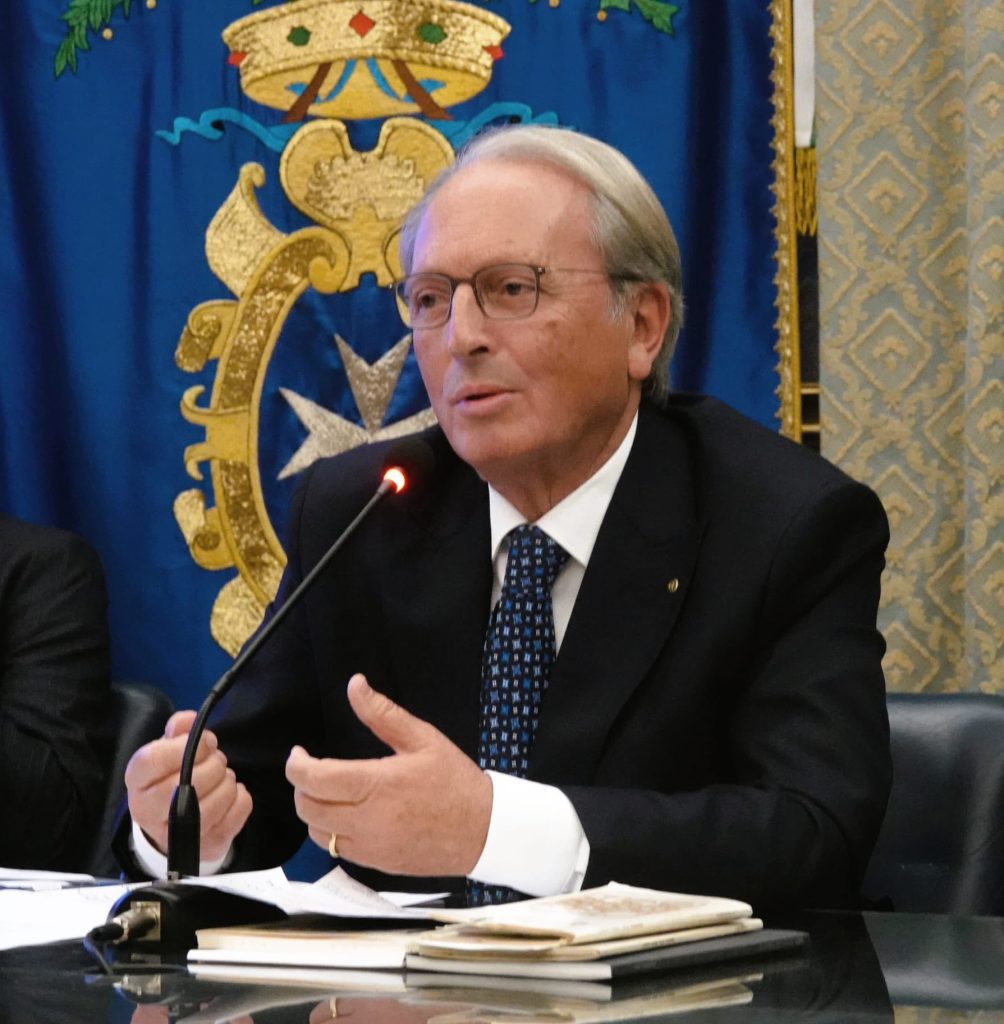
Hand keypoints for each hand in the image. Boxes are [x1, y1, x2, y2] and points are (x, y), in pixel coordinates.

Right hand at [124, 709, 251, 860]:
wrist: (170, 824)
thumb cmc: (169, 777)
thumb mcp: (166, 748)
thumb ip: (178, 729)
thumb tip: (189, 721)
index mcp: (136, 779)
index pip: (156, 760)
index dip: (187, 746)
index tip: (205, 742)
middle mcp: (149, 810)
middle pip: (191, 780)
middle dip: (214, 763)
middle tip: (215, 760)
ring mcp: (177, 833)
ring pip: (219, 797)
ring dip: (228, 781)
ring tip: (220, 778)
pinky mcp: (207, 845)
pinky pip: (239, 810)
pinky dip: (241, 796)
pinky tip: (229, 794)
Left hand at [285, 674, 491, 875]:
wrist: (484, 829)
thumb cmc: (453, 780)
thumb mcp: (423, 738)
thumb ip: (383, 713)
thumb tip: (355, 684)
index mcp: (377, 785)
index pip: (315, 780)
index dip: (297, 766)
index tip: (300, 754)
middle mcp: (367, 820)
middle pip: (308, 809)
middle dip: (302, 787)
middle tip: (313, 771)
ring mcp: (371, 847)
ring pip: (318, 834)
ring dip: (314, 813)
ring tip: (330, 793)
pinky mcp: (377, 865)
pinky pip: (338, 851)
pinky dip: (332, 833)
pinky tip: (348, 816)